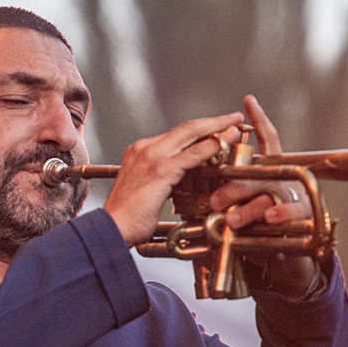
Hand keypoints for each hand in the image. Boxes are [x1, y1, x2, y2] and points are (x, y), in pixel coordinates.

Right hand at [103, 110, 243, 246]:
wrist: (111, 228)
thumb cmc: (127, 218)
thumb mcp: (145, 190)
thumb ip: (164, 180)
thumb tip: (184, 182)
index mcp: (140, 151)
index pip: (176, 135)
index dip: (199, 130)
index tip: (215, 128)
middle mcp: (145, 148)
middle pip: (186, 127)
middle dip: (214, 121)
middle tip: (234, 118)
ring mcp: (153, 156)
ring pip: (192, 133)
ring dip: (218, 129)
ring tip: (237, 127)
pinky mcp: (161, 170)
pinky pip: (193, 154)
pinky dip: (212, 146)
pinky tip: (226, 144)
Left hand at [208, 95, 318, 297]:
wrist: (288, 255)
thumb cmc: (259, 228)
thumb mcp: (243, 204)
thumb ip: (229, 186)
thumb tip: (195, 172)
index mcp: (268, 171)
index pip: (266, 139)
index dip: (259, 120)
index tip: (248, 101)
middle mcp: (284, 178)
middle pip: (261, 171)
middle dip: (235, 184)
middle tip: (215, 199)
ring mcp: (296, 195)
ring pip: (271, 193)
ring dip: (249, 207)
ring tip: (231, 220)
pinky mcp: (303, 215)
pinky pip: (291, 211)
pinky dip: (278, 213)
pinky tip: (269, 217)